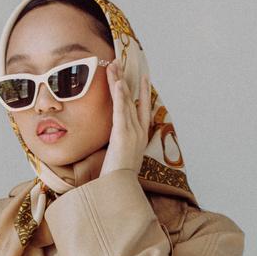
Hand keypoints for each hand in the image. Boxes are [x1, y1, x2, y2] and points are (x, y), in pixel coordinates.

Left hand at [99, 56, 150, 178]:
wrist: (118, 192)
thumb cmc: (117, 180)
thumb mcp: (120, 161)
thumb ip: (120, 149)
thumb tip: (115, 146)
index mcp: (140, 139)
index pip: (142, 110)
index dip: (142, 92)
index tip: (142, 77)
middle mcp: (139, 134)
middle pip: (132, 101)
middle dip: (126, 81)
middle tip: (120, 63)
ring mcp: (132, 134)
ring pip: (125, 102)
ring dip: (119, 82)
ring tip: (113, 65)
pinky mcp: (123, 135)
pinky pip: (121, 111)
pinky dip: (121, 96)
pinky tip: (119, 82)